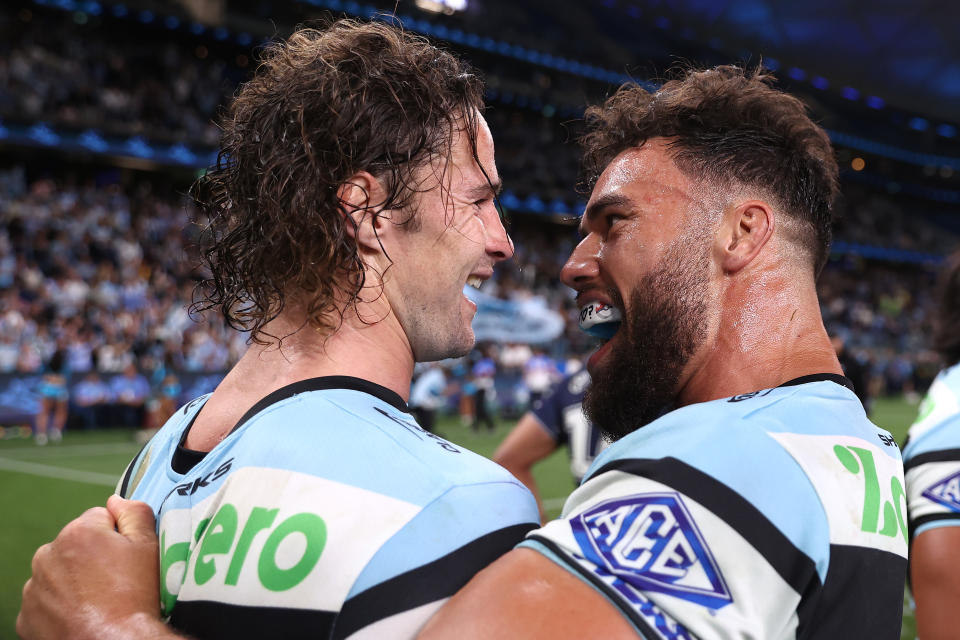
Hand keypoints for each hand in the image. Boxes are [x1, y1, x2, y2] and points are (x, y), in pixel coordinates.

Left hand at [18, 496, 164, 639]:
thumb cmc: (134, 597)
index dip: (117, 536)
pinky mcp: (27, 615)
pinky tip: (81, 614)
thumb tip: (117, 500)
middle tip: (114, 581)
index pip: (100, 518)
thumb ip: (135, 512)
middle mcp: (48, 554)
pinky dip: (60, 605)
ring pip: (58, 572)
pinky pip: (45, 600)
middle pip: (75, 544)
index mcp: (78, 532)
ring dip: (74, 580)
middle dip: (92, 557)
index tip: (125, 558)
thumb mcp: (148, 546)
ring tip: (98, 600)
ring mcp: (34, 587)